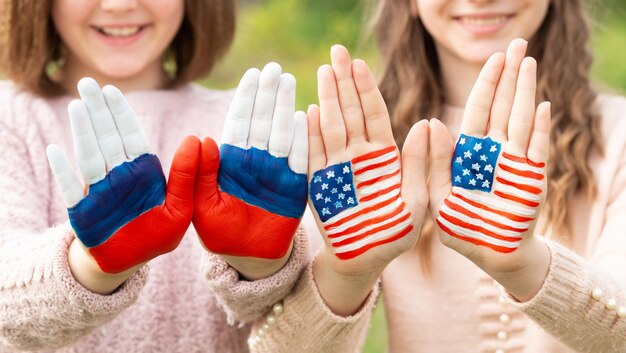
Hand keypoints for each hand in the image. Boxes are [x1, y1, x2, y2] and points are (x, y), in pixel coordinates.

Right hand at [47, 78, 198, 276]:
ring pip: (90, 155)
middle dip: (98, 111)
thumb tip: (199, 138)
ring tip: (77, 106)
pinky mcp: (84, 211)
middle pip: (107, 137)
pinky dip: (64, 171)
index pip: (131, 136)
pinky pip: (73, 188)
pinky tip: (56, 150)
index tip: (112, 90)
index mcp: (144, 171)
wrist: (131, 261)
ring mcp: (100, 191)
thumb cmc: (159, 233)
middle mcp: (120, 175)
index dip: (121, 113)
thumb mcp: (182, 206)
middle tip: (87, 83)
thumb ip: (189, 175)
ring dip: (83, 131)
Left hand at [193, 63, 307, 279]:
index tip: (253, 75)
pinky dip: (302, 141)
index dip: (246, 99)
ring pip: (281, 134)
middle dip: (268, 95)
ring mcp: (276, 172)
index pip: (239, 123)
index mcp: (230, 161)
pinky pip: (300, 161)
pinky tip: (305, 118)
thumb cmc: (219, 232)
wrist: (246, 258)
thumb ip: (200, 173)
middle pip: (262, 121)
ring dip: (285, 108)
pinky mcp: (295, 188)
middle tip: (275, 69)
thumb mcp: (200, 203)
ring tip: (289, 82)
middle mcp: (255, 161)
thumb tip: (203, 137)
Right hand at [308, 45, 427, 314]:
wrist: (364, 259)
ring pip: (332, 126)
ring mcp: (337, 168)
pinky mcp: (320, 184)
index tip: (359, 63)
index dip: (366, 88)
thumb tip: (427, 123)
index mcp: (383, 156)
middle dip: (343, 82)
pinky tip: (309, 111)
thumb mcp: (418, 200)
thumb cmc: (395, 233)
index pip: (374, 113)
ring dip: (327, 98)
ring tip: (324, 71)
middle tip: (336, 51)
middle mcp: (358, 157)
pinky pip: (315, 155)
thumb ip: (421, 164)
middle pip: (351, 112)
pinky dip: (312, 134)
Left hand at [428, 39, 550, 299]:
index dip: (486, 83)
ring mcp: (514, 163)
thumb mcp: (436, 196)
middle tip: (517, 44)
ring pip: (520, 119)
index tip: (494, 57)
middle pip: (501, 106)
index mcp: (468, 153)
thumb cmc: (460, 228)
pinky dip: (537, 129)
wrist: (491, 255)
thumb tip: (431, 121)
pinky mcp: (531, 180)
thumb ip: (433, 163)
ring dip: (525, 92)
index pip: (478, 109)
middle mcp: (492, 152)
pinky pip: (535, 150)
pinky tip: (540, 105)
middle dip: (509, 76)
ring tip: (528, 62)